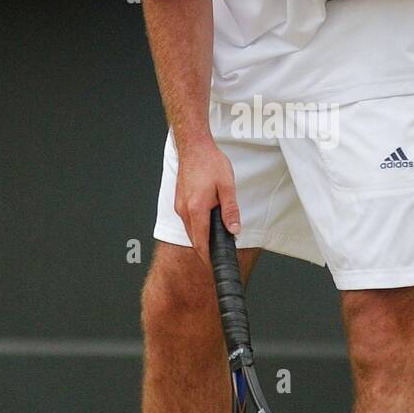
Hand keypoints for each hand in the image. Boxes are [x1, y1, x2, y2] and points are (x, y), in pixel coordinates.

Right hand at [175, 142, 240, 266]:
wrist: (194, 147)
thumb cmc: (210, 163)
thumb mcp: (227, 187)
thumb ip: (230, 211)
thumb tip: (234, 230)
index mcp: (196, 209)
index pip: (201, 242)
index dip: (208, 257)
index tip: (215, 266)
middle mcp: (184, 210)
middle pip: (194, 239)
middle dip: (206, 248)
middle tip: (222, 252)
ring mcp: (179, 206)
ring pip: (191, 230)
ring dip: (202, 236)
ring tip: (218, 236)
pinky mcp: (179, 201)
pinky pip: (188, 220)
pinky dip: (197, 226)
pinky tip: (208, 220)